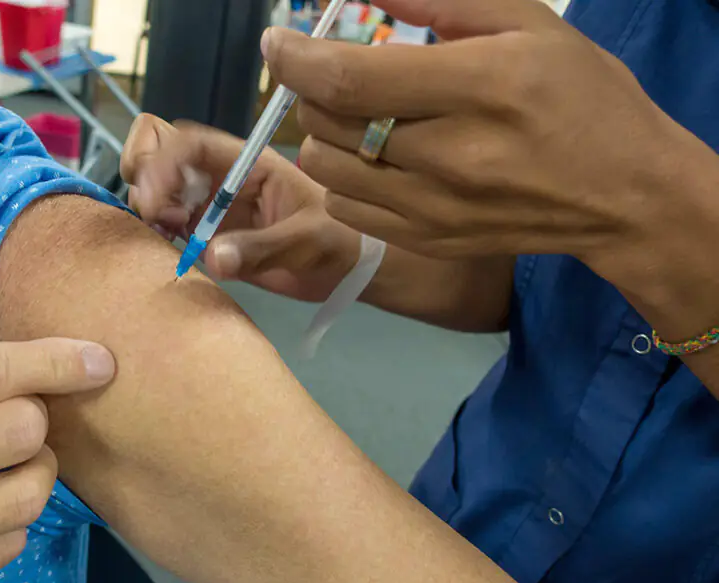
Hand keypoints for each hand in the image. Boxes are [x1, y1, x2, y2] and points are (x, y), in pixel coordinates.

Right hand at [122, 114, 359, 301]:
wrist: (348, 272)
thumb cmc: (340, 242)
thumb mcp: (308, 242)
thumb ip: (263, 250)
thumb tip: (211, 259)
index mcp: (248, 163)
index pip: (192, 144)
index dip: (164, 161)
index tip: (157, 199)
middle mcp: (222, 178)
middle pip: (162, 150)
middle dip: (145, 171)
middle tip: (156, 212)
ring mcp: (212, 205)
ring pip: (159, 186)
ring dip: (149, 203)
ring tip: (168, 230)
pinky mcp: (208, 235)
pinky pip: (169, 223)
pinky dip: (157, 230)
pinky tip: (170, 246)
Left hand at [261, 0, 716, 285]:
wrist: (622, 195)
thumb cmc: (580, 96)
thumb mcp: (527, 24)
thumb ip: (441, 0)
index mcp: (478, 87)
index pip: (350, 79)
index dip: (298, 58)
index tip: (278, 42)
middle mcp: (449, 156)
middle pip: (328, 123)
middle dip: (312, 89)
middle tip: (335, 73)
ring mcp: (434, 209)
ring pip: (326, 168)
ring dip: (324, 134)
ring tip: (359, 118)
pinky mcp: (428, 241)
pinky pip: (346, 207)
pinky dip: (343, 178)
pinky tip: (376, 161)